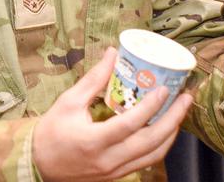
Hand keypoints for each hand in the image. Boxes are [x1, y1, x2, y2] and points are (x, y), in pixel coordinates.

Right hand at [32, 47, 192, 180]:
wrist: (38, 165)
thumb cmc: (51, 132)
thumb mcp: (69, 102)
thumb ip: (93, 79)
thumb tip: (113, 53)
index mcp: (94, 141)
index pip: (130, 125)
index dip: (151, 107)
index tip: (165, 89)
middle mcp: (108, 160)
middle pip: (150, 142)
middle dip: (173, 119)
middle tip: (186, 97)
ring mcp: (114, 171)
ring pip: (153, 155)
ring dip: (172, 133)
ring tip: (181, 111)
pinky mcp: (117, 175)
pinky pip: (146, 161)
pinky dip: (161, 145)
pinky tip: (167, 127)